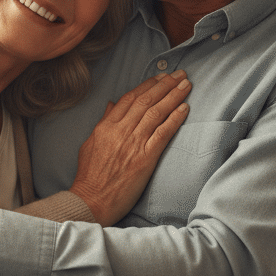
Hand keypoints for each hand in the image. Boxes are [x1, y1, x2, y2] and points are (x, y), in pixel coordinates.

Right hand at [70, 71, 190, 225]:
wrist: (91, 201)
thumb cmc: (89, 177)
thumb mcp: (90, 144)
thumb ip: (103, 122)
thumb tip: (111, 104)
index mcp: (106, 126)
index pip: (129, 98)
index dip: (147, 85)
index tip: (160, 77)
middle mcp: (120, 131)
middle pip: (146, 101)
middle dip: (165, 85)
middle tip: (180, 74)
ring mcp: (133, 144)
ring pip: (156, 112)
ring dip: (173, 96)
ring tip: (186, 85)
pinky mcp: (145, 159)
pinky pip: (163, 133)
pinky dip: (175, 119)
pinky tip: (184, 108)